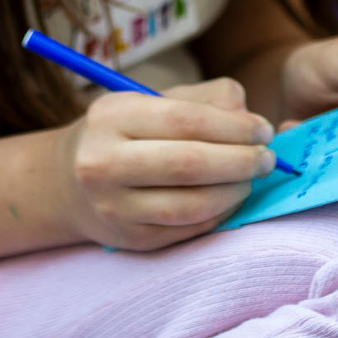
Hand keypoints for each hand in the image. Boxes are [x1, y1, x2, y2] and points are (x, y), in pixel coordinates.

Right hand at [56, 78, 276, 250]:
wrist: (70, 180)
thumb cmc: (127, 131)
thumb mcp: (154, 100)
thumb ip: (206, 99)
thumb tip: (252, 118)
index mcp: (112, 115)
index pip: (186, 120)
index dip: (234, 127)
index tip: (263, 130)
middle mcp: (104, 161)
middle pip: (189, 164)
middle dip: (240, 161)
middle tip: (267, 158)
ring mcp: (113, 206)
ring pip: (190, 204)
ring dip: (234, 192)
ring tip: (252, 179)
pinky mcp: (129, 238)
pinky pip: (186, 229)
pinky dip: (218, 214)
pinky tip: (231, 199)